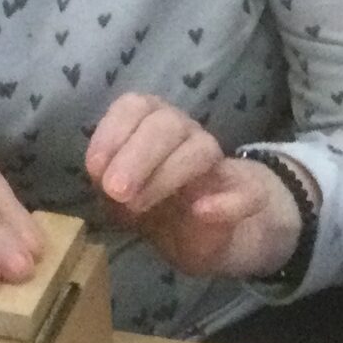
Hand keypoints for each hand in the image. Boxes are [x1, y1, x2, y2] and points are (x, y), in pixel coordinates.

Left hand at [86, 94, 307, 279]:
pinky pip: (248, 192)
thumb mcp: (120, 201)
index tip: (94, 169)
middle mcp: (185, 135)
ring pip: (201, 149)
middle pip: (167, 124)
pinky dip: (226, 202)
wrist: (206, 235)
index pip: (135, 106)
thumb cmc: (154, 208)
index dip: (112, 132)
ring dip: (167, 175)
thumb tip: (103, 177)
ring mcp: (218, 165)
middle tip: (115, 192)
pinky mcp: (248, 196)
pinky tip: (201, 211)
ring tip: (138, 206)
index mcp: (151, 127)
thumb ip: (108, 185)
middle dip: (137, 156)